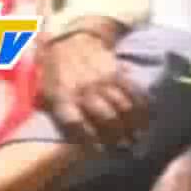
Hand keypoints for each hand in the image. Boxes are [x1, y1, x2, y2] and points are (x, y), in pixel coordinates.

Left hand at [39, 32, 148, 151]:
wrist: (71, 40)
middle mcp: (84, 89)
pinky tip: (146, 116)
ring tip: (139, 136)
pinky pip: (133, 90)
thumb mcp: (44, 91)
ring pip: (123, 105)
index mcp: (63, 96)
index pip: (77, 123)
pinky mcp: (117, 72)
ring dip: (133, 123)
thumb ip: (56, 113)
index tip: (99, 151)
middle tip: (124, 147)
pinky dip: (141, 105)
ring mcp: (103, 80)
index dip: (89, 139)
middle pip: (106, 117)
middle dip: (117, 135)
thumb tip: (67, 133)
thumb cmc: (54, 71)